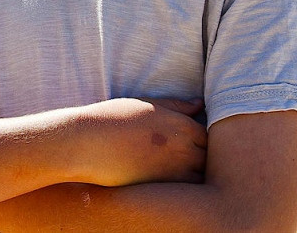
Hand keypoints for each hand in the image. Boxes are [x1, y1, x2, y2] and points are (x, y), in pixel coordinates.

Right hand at [78, 97, 207, 186]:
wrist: (86, 143)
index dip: (199, 141)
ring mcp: (175, 169)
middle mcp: (184, 146)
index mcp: (181, 124)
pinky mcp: (164, 187)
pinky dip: (181, 187)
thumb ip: (176, 105)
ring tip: (172, 169)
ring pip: (201, 176)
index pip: (209, 136)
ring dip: (193, 174)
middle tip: (180, 158)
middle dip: (201, 158)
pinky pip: (186, 191)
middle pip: (209, 157)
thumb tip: (199, 104)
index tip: (185, 143)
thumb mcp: (145, 105)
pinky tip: (163, 179)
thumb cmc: (112, 119)